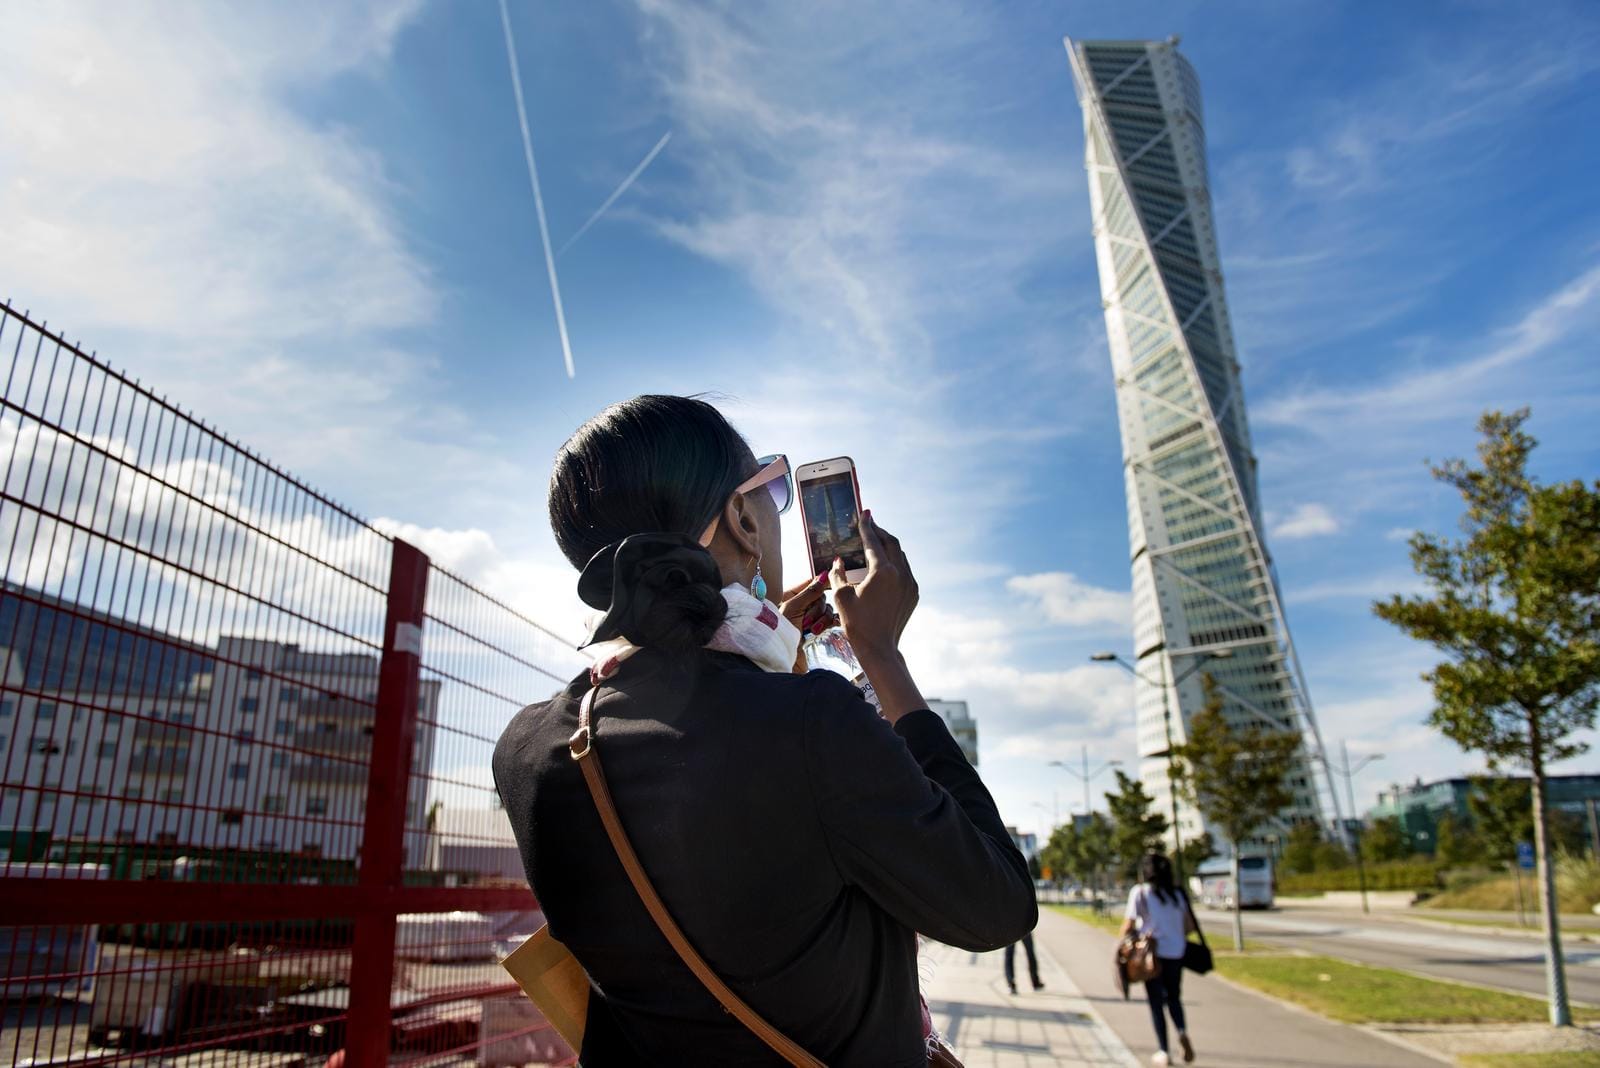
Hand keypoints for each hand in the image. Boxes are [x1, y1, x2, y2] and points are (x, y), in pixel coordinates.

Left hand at [778, 573, 835, 672]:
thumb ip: (810, 592)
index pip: (810, 584)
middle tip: (806, 621)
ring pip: (826, 609)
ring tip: (810, 630)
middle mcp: (800, 606)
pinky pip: (829, 621)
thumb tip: (823, 575)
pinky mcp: (816, 630)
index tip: (828, 582)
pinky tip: (820, 630)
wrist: (783, 662)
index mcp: (790, 597)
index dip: (818, 585)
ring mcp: (809, 619)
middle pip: (820, 597)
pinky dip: (827, 624)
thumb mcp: (793, 608)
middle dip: (816, 608)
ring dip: (820, 619)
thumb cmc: (780, 634)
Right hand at [828, 510, 917, 661]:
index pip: (873, 542)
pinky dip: (895, 563)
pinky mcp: (914, 594)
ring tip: (876, 544)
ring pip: (901, 556)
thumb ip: (838, 574)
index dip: (867, 526)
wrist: (881, 649)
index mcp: (883, 572)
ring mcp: (910, 584)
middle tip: (869, 525)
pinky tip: (884, 566)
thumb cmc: (857, 625)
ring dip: (889, 547)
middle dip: (880, 532)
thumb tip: (839, 561)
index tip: (865, 513)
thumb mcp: (841, 598)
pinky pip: (905, 571)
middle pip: (892, 543)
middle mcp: (901, 574)